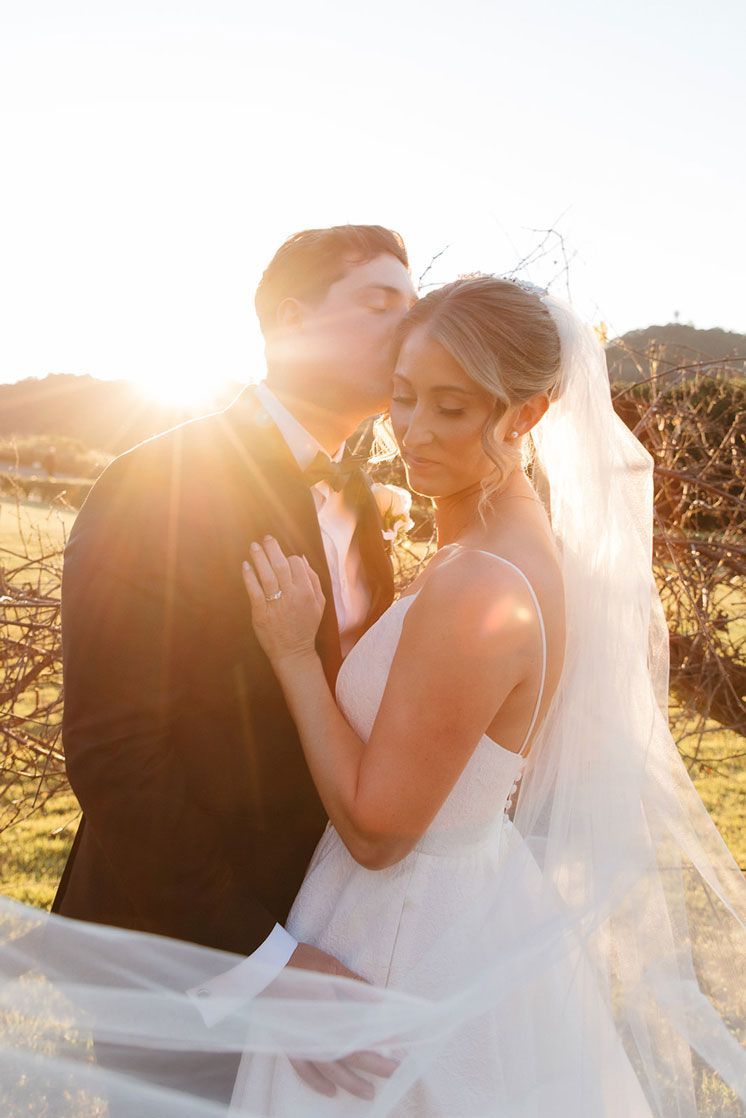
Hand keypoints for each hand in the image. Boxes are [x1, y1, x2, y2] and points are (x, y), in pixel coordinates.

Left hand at [242, 537, 324, 666]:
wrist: (293, 652)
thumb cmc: (305, 627)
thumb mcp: (319, 604)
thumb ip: (313, 580)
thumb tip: (301, 559)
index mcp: (307, 593)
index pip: (297, 565)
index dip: (290, 558)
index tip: (284, 557)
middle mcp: (292, 596)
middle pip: (281, 566)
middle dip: (273, 549)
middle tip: (266, 538)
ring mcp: (276, 605)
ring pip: (266, 576)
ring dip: (259, 558)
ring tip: (254, 547)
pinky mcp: (261, 613)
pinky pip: (254, 590)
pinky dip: (249, 576)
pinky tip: (246, 565)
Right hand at [284, 943, 398, 1099]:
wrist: (263, 966)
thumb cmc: (298, 963)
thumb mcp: (330, 968)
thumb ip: (354, 986)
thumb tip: (377, 1000)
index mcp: (330, 1011)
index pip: (363, 1032)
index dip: (382, 1040)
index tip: (401, 1045)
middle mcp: (317, 1032)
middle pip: (350, 1056)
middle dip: (375, 1066)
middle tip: (395, 1072)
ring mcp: (301, 1041)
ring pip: (329, 1070)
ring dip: (350, 1083)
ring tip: (368, 1093)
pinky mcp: (288, 1043)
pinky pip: (303, 1070)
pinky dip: (316, 1083)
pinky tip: (330, 1091)